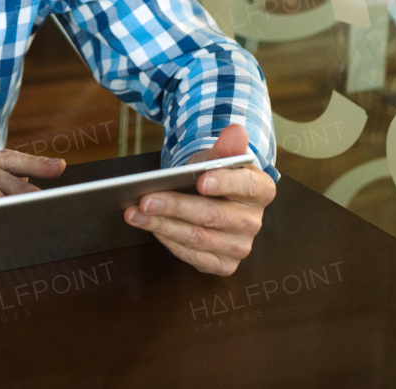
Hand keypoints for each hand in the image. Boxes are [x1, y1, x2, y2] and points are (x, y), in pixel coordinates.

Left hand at [124, 124, 274, 275]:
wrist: (214, 200)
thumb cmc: (215, 175)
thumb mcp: (219, 157)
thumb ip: (227, 146)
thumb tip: (236, 131)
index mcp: (261, 190)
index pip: (245, 185)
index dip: (224, 183)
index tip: (201, 180)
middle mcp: (254, 222)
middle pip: (212, 215)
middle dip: (175, 207)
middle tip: (145, 199)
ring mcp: (240, 246)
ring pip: (197, 238)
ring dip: (162, 226)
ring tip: (134, 213)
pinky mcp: (224, 264)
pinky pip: (193, 256)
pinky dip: (168, 241)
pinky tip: (149, 227)